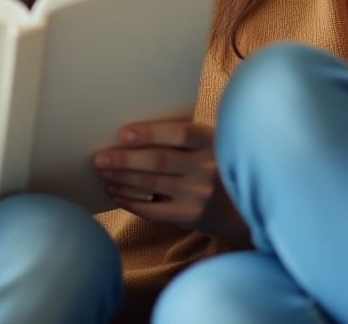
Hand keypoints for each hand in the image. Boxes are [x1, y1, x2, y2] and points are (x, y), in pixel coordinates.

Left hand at [94, 121, 247, 239]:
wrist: (248, 204)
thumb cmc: (219, 164)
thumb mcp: (213, 142)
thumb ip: (185, 137)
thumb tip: (133, 132)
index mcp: (212, 141)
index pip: (179, 133)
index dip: (150, 133)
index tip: (123, 133)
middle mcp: (207, 167)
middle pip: (159, 160)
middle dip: (124, 159)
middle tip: (99, 157)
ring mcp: (200, 194)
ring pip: (153, 184)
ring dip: (122, 179)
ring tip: (102, 172)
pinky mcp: (192, 216)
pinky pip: (155, 210)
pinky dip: (131, 202)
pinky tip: (115, 193)